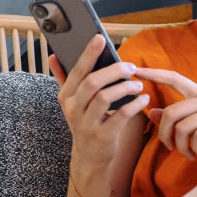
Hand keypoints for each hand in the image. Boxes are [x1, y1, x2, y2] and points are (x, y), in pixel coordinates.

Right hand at [50, 35, 150, 168]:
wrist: (89, 158)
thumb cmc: (85, 122)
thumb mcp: (72, 103)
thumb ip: (64, 78)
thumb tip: (53, 56)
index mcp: (66, 97)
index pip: (77, 71)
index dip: (88, 53)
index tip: (100, 38)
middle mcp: (73, 109)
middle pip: (92, 82)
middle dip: (114, 70)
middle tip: (131, 67)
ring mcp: (87, 124)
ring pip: (105, 97)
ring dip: (125, 87)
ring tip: (138, 85)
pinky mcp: (103, 136)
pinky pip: (121, 115)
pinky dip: (135, 105)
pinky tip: (143, 99)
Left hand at [134, 68, 196, 161]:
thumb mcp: (194, 131)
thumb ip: (175, 121)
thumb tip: (151, 112)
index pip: (175, 78)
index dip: (154, 73)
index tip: (135, 69)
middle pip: (171, 112)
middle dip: (165, 135)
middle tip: (170, 148)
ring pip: (182, 127)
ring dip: (181, 147)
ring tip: (189, 154)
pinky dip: (195, 150)